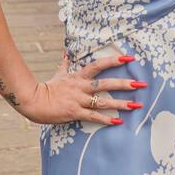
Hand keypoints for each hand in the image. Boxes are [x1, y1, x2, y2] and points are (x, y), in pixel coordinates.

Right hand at [19, 52, 146, 125]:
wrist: (32, 101)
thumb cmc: (47, 88)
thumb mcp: (58, 74)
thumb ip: (64, 64)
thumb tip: (65, 53)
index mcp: (78, 76)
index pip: (98, 65)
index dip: (113, 61)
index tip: (129, 59)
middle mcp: (81, 87)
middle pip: (106, 84)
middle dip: (124, 84)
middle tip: (141, 84)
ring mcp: (78, 100)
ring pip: (103, 101)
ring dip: (121, 104)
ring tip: (136, 105)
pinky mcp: (75, 112)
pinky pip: (93, 116)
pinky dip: (106, 119)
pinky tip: (118, 121)